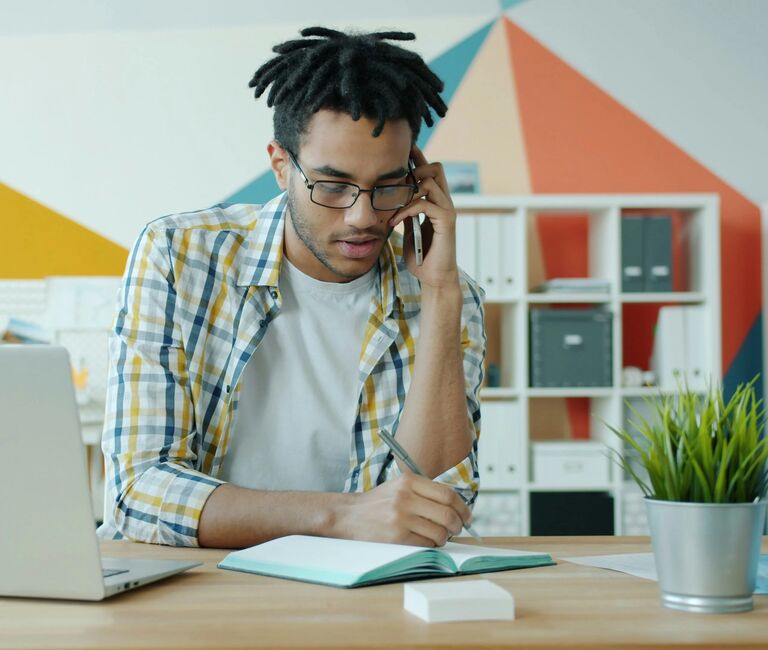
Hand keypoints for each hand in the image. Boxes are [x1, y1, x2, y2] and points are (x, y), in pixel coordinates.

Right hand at [335, 473, 472, 546]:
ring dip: (444, 538)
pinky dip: (431, 545)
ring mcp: (400, 518)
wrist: (347, 515)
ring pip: (439, 532)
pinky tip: (426, 542)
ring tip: (439, 537)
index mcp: (409, 481)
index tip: (466, 516)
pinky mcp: (396, 537)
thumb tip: (456, 508)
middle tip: (457, 529)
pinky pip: (426, 544)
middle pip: (447, 514)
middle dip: (458, 525)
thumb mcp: (399, 487)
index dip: (462, 508)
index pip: (448, 495)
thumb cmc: (378, 503)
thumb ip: (425, 492)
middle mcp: (405, 497)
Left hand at [388, 146, 458, 289]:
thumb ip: (406, 212)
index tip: (404, 149)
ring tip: (392, 206)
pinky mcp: (446, 222)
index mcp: (437, 203)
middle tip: (396, 180)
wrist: (434, 278)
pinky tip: (394, 222)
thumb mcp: (409, 230)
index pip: (430, 172)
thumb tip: (394, 198)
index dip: (418, 158)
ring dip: (407, 191)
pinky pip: (424, 204)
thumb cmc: (422, 257)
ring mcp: (447, 211)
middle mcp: (445, 203)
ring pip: (430, 182)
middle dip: (416, 168)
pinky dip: (405, 210)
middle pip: (436, 168)